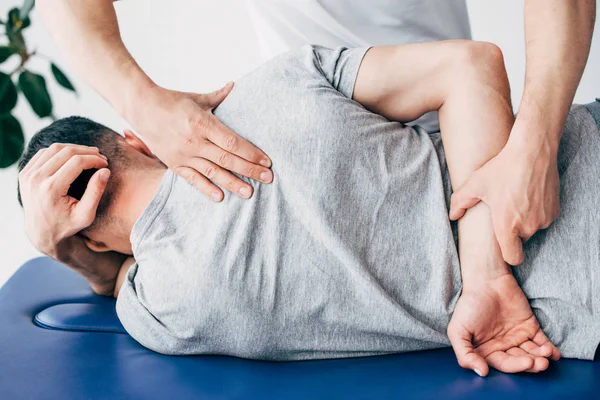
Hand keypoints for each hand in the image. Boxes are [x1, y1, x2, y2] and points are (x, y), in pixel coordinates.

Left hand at [18, 143, 109, 257]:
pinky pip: (44, 153)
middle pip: (66, 152)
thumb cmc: (67, 225)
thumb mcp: (86, 215)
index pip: (77, 162)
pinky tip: (72, 157)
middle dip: (87, 152)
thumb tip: (105, 171)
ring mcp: (28, 175)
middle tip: (100, 157)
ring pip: (54, 149)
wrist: (41, 232)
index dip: (94, 160)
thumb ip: (96, 192)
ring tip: (89, 155)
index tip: (105, 164)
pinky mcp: (25, 173)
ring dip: (74, 148)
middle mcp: (36, 179)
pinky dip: (60, 152)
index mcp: (51, 189)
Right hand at [127, 83, 272, 200]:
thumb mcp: (197, 97)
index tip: (267, 161)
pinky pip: (193, 179)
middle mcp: (194, 141)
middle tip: (268, 178)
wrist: (140, 107)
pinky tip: (221, 197)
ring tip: (249, 193)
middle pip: (228, 160)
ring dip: (233, 183)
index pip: (233, 142)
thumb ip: (219, 96)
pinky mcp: (174, 164)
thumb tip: (234, 85)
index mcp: (202, 123)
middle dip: (250, 170)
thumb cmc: (171, 100)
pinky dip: (206, 189)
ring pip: (213, 173)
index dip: (252, 153)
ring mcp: (184, 154)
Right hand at [448, 272, 560, 376]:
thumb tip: (482, 372)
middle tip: (539, 363)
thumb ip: (464, 355)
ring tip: (546, 356)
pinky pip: (542, 342)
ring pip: (532, 354)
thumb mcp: (457, 331)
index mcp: (486, 350)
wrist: (485, 281)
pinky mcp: (530, 327)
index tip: (525, 363)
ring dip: (541, 358)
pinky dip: (550, 349)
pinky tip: (553, 353)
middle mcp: (503, 346)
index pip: (503, 364)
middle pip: (519, 361)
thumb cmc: (469, 305)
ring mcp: (517, 337)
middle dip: (531, 364)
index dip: (514, 367)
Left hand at [449, 138, 559, 264]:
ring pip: (533, 229)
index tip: (503, 245)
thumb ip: (460, 202)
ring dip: (525, 221)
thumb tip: (452, 216)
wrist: (533, 151)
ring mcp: (544, 219)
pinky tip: (528, 196)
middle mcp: (529, 226)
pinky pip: (544, 219)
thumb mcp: (475, 184)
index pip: (513, 258)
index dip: (507, 255)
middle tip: (504, 212)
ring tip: (516, 201)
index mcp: (507, 226)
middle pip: (520, 241)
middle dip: (513, 231)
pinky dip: (537, 213)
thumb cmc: (502, 168)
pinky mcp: (555, 210)